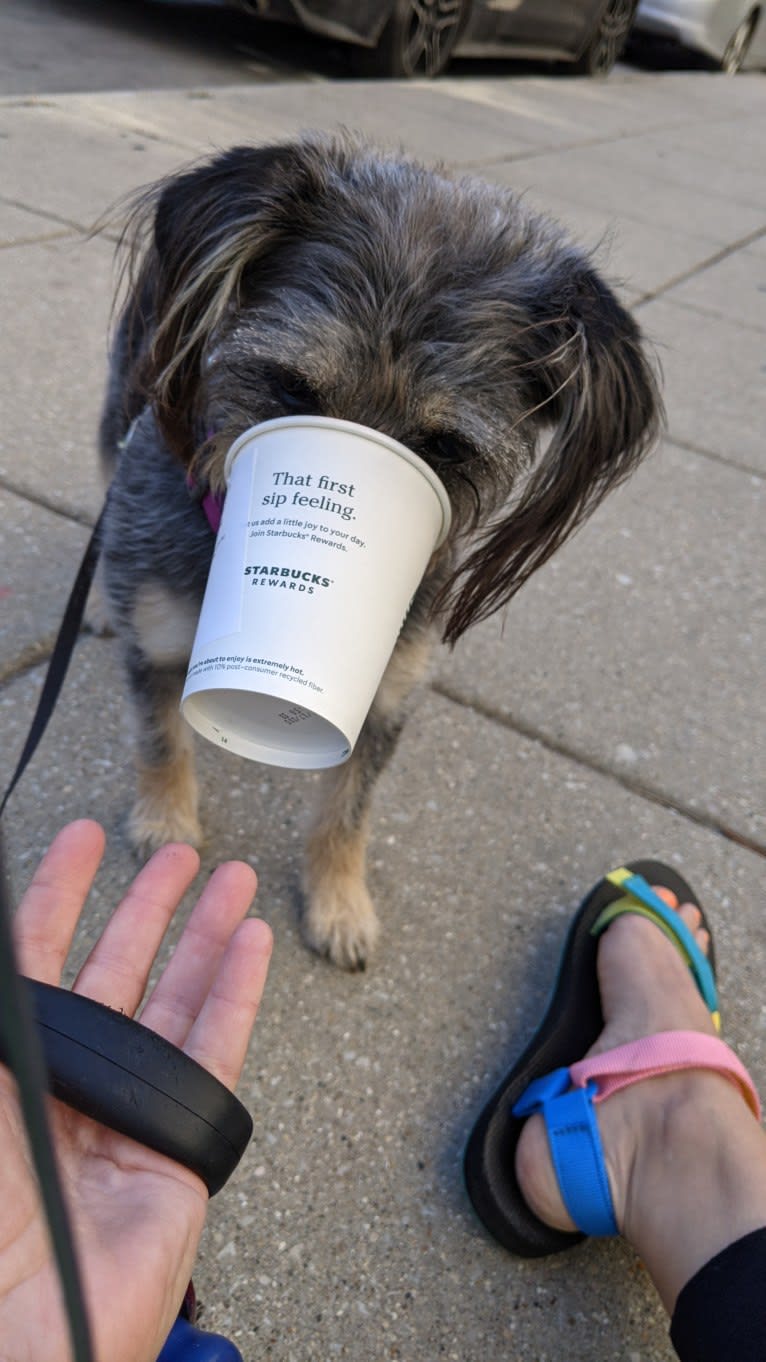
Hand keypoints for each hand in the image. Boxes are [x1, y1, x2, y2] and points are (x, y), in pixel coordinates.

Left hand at [0, 820, 271, 1361]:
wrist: (22, 1330)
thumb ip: (2, 1021)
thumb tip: (5, 950)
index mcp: (15, 1066)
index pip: (39, 956)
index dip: (59, 892)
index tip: (83, 840)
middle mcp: (70, 1081)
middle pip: (117, 969)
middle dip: (146, 906)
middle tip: (176, 856)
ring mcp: (128, 1110)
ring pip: (176, 999)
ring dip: (205, 934)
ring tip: (231, 879)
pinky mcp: (178, 1142)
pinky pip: (213, 1048)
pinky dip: (236, 990)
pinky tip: (249, 942)